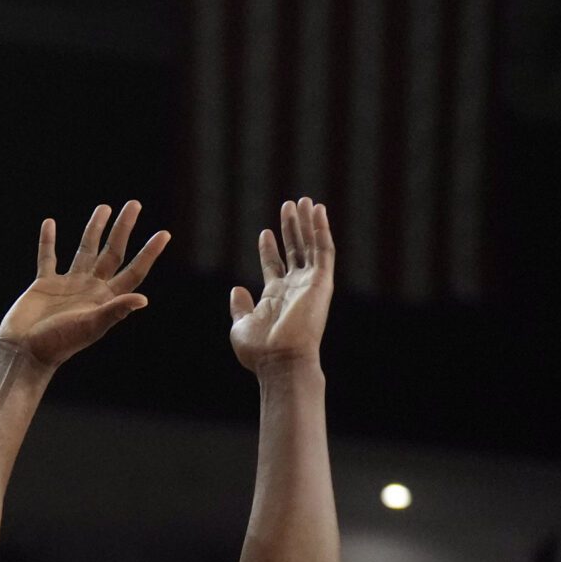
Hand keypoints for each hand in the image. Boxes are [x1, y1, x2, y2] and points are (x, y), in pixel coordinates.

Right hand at [0, 201, 169, 366]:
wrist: (24, 352)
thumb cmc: (59, 343)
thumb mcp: (90, 326)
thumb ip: (115, 310)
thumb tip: (144, 300)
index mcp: (105, 298)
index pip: (133, 271)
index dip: (149, 253)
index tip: (164, 233)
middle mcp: (90, 288)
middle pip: (112, 252)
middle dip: (123, 229)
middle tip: (134, 204)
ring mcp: (68, 285)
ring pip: (85, 250)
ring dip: (94, 229)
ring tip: (104, 207)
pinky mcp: (44, 284)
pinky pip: (48, 257)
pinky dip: (48, 241)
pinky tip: (50, 223)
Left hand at [230, 197, 334, 370]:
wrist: (280, 360)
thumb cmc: (260, 350)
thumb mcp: (241, 325)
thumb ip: (239, 306)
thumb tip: (236, 289)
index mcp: (275, 297)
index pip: (274, 266)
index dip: (269, 248)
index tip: (265, 232)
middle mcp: (294, 288)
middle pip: (294, 251)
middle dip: (292, 228)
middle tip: (290, 205)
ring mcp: (309, 284)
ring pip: (310, 246)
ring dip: (307, 223)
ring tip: (303, 201)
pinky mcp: (322, 282)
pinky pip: (324, 251)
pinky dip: (322, 230)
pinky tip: (318, 212)